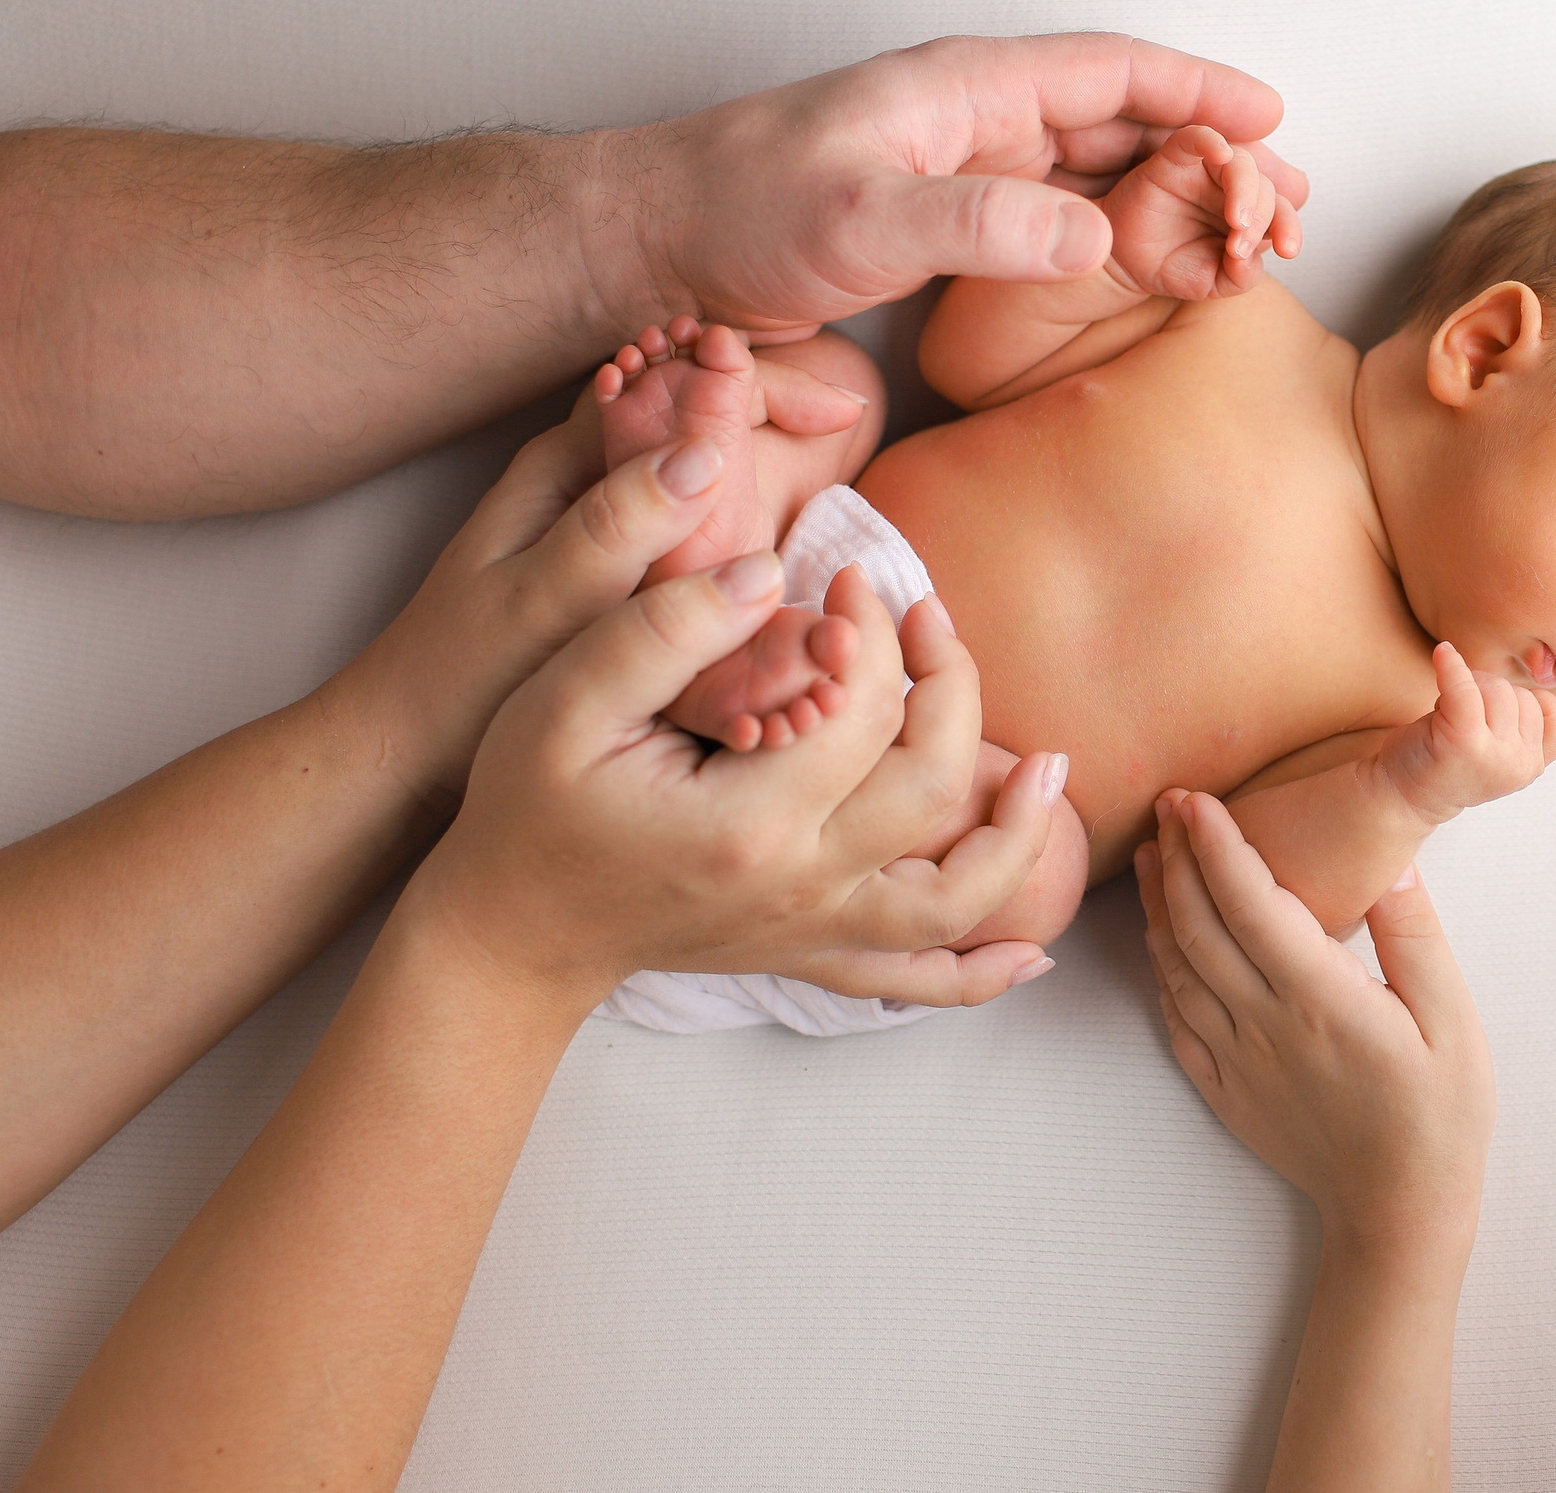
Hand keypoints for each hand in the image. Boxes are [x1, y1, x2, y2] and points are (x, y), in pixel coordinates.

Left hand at [338, 363, 872, 802]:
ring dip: (771, 485)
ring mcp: (602, 533)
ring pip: (705, 487)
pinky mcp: (616, 588)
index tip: (842, 410)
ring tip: (832, 497)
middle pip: (700, 423)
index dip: (764, 384)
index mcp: (564, 465)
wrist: (403, 760)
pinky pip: (698, 549)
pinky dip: (748, 551)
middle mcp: (585, 484)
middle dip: (780, 424)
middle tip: (852, 437)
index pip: (679, 382)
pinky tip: (787, 585)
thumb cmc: (458, 682)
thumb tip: (708, 456)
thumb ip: (616, 528)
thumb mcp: (536, 603)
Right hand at [404, 550, 1060, 1012]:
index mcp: (747, 818)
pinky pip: (919, 982)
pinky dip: (983, 974)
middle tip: (928, 614)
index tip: (852, 574)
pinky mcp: (809, 956)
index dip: (875, 629)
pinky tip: (1034, 951)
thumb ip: (667, 630)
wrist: (508, 932)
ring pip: (955, 900)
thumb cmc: (530, 809)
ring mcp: (811, 931)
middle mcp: (797, 886)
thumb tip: (769, 573)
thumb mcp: (567, 703)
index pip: (861, 710)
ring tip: (1047, 769)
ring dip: (1017, 837)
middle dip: (951, 688)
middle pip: (930, 790)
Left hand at [638, 33, 1311, 339]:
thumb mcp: (862, 218)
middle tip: (1284, 204)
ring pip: (1098, 172)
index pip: (1110, 73)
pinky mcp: (947, 226)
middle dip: (1211, 154)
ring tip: (1245, 239)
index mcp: (965, 92)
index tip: (1269, 118)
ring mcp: (963, 173)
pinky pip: (1058, 220)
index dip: (1197, 92)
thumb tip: (1090, 235)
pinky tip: (1147, 270)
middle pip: (1122, 121)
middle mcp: (974, 122)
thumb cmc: (739, 210)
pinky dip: (1119, 238)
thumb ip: (979, 225)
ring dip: (1174, 199)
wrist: (659, 245)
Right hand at [1100, 125, 1302, 299]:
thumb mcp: (1211, 283)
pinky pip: (1194, 138)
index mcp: (1249, 214)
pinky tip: (1220, 152)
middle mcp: (1231, 188)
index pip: (1282, 210)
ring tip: (1236, 223)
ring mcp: (1204, 171)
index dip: (1289, 227)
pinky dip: (1210, 140)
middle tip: (1240, 249)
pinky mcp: (1174, 160)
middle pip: (1265, 186)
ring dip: (1245, 191)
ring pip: (1240, 162)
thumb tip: (1251, 260)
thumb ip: (1239, 276)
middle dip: (1262, 219)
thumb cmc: (1172, 266)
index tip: (1287, 251)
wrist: (1125, 264)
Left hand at [1138, 792, 1493, 1246]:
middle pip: (1198, 926)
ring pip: (1176, 967)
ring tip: (1154, 856)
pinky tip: (1161, 938)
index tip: (1196, 800)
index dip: (1217, 845)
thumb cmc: (1438, 1115)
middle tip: (1169, 806)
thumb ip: (1415, 936)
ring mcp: (1236, 1060)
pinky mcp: (1223, 1088)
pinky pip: (1175, 1017)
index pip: (1249, 902)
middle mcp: (1264, 1025)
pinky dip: (1160, 968)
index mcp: (1320, 999)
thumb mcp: (1451, 1020)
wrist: (1399, 1210)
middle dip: (1178, 858)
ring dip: (1158, 906)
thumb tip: (1392, 863)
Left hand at [1376, 642, 1555, 822]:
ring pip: (1497, 688)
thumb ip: (1522, 725)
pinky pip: (1465, 687)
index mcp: (1533, 767)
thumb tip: (1535, 663)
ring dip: (1468, 689)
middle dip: (1487, 694)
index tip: (1496, 709)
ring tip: (1445, 714)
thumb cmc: (1446, 761)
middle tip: (1457, 716)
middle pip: (1521, 696)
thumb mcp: (1499, 750)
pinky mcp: (1464, 741)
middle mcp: (1522, 765)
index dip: (1529, 703)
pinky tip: (1442, 655)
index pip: (1555, 717)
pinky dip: (1452, 666)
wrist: (1400, 795)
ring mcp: (1495, 755)